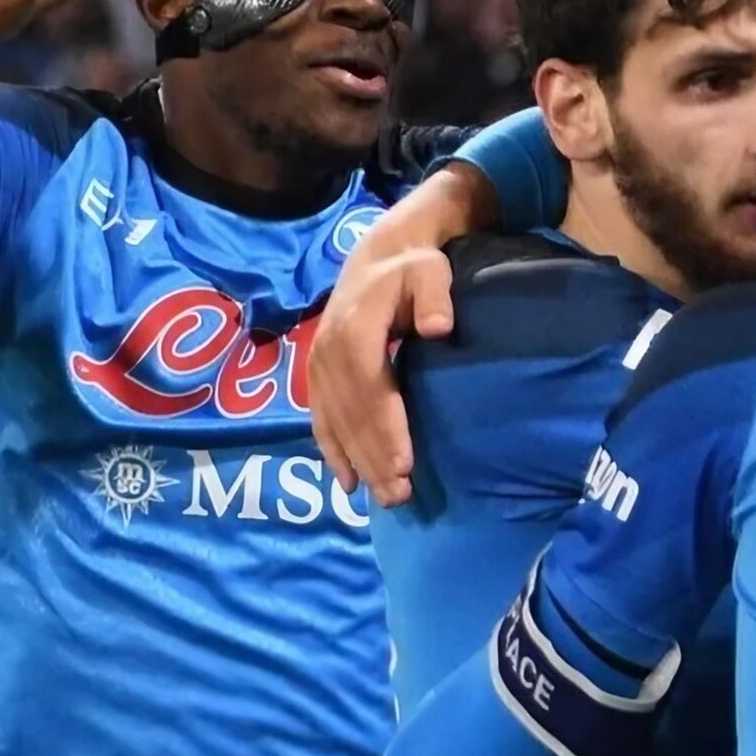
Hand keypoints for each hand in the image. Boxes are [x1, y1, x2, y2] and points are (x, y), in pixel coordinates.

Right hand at [309, 166, 490, 505]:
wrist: (377, 258)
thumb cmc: (414, 269)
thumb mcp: (430, 270)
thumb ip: (435, 295)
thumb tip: (437, 327)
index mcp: (355, 330)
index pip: (370, 387)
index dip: (385, 426)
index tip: (404, 462)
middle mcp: (329, 351)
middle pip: (351, 414)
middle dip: (373, 458)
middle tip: (399, 496)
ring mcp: (319, 365)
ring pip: (335, 422)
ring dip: (356, 462)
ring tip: (382, 497)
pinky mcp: (317, 376)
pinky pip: (320, 419)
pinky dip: (332, 452)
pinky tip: (347, 483)